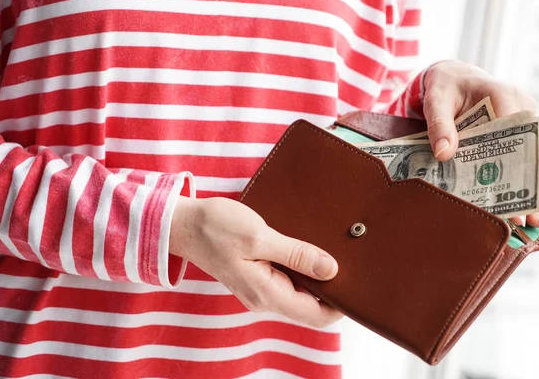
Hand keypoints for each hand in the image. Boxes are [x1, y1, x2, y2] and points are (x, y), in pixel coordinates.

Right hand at [169, 196, 341, 327]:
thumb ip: (295, 254)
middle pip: (311, 306)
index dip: (340, 303)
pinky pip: (287, 281)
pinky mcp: (256, 277)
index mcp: (266, 293)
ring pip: (300, 293)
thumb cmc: (215, 227)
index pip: (316, 315)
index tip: (355, 281)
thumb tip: (331, 269)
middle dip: (331, 289)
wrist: (183, 224)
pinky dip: (301, 269)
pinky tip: (307, 249)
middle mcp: (264, 298)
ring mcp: (259, 289)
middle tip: (347, 260)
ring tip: (330, 252)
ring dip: (316, 277)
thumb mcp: (259, 236)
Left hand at [422, 60, 538, 226]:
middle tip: (527, 217)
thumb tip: (444, 154)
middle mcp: (522, 105)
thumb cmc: (446, 87)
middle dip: (531, 185)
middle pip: (533, 149)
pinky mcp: (524, 129)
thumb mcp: (436, 101)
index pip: (515, 132)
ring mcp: (526, 118)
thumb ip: (439, 125)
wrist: (455, 77)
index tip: (511, 192)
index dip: (515, 164)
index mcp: (502, 94)